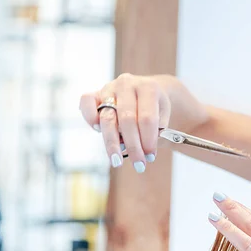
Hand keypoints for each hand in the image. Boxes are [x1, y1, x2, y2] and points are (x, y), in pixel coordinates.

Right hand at [79, 74, 207, 172]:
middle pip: (127, 120)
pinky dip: (89, 117)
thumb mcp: (164, 118)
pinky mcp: (96, 93)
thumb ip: (157, 132)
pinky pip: (86, 101)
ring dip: (112, 144)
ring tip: (117, 162)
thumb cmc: (156, 109)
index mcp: (149, 88)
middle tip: (138, 165)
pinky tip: (97, 131)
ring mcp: (110, 88)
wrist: (147, 92)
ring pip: (107, 117)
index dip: (148, 141)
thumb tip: (144, 150)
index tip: (150, 158)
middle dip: (133, 146)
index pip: (147, 118)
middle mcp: (127, 85)